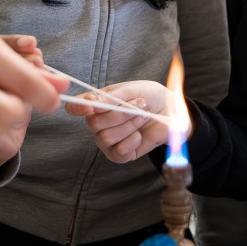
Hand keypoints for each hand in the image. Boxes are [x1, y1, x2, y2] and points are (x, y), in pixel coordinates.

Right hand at [65, 80, 181, 162]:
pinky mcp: (120, 155)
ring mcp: (107, 141)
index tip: (91, 105)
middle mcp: (97, 123)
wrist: (172, 112)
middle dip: (120, 113)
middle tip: (140, 104)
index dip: (77, 107)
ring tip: (143, 116)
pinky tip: (140, 134)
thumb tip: (89, 103)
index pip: (74, 107)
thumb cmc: (149, 96)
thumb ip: (110, 98)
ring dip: (130, 125)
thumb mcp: (130, 90)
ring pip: (107, 137)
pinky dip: (133, 141)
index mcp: (96, 104)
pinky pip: (118, 152)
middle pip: (93, 123)